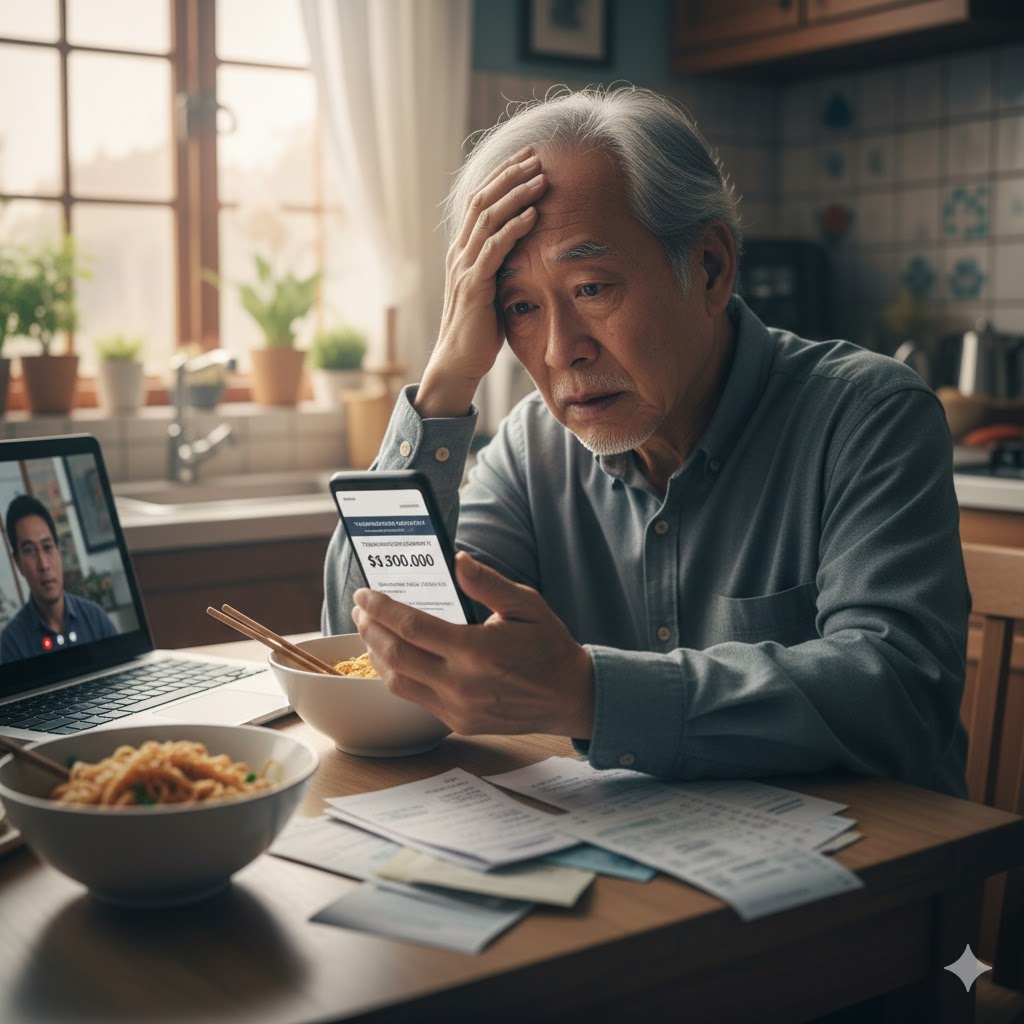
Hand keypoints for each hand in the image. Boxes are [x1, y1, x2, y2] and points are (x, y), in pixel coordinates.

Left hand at [351, 552, 593, 737]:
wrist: (570, 696)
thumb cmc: (549, 647)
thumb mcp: (526, 605)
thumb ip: (488, 583)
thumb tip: (457, 560)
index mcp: (476, 651)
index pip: (412, 627)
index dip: (381, 609)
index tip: (364, 594)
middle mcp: (461, 684)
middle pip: (395, 655)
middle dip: (369, 629)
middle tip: (360, 609)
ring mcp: (458, 708)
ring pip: (398, 682)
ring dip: (377, 654)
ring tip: (370, 630)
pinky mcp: (459, 722)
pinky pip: (415, 698)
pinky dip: (397, 675)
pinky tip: (395, 656)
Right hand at [415, 148, 547, 417]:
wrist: (458, 362)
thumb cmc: (479, 330)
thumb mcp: (491, 290)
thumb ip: (501, 267)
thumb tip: (525, 252)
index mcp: (462, 251)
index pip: (479, 202)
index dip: (501, 177)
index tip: (526, 159)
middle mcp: (459, 253)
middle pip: (482, 201)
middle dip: (510, 175)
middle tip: (536, 156)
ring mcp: (464, 268)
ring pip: (488, 219)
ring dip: (516, 196)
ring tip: (541, 179)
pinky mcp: (474, 286)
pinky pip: (494, 250)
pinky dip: (514, 229)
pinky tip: (533, 215)